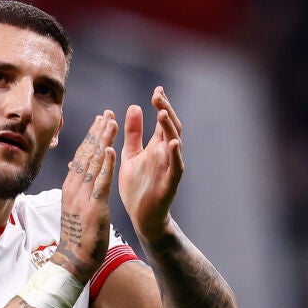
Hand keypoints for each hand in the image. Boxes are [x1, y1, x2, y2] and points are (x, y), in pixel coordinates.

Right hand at [53, 111, 116, 282]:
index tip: (99, 121)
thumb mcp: (74, 209)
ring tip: (111, 122)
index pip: (81, 157)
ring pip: (94, 164)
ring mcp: (83, 197)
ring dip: (103, 141)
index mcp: (71, 188)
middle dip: (97, 132)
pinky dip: (106, 165)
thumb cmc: (77, 238)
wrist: (73, 260)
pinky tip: (111, 150)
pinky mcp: (94, 207)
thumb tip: (75, 175)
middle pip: (87, 154)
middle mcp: (75, 188)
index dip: (91, 137)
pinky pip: (101, 182)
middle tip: (107, 113)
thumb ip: (76, 191)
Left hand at [118, 86, 184, 242]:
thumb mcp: (131, 155)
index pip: (163, 121)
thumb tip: (135, 106)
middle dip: (166, 110)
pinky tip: (172, 143)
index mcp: (157, 147)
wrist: (141, 218)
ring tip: (162, 113)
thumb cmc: (137, 188)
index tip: (157, 90)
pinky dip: (175, 155)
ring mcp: (170, 168)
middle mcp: (166, 155)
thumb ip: (133, 133)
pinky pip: (176, 167)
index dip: (162, 105)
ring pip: (175, 144)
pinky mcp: (170, 184)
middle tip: (158, 95)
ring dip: (170, 128)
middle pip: (171, 128)